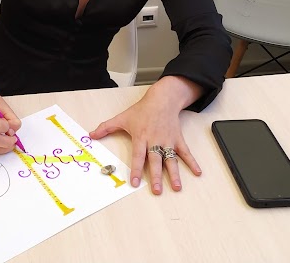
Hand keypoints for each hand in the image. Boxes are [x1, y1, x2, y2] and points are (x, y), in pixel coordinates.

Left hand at [89, 76, 202, 194]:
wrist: (162, 99)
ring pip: (171, 159)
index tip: (135, 182)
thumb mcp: (122, 118)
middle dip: (157, 176)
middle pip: (156, 161)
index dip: (137, 170)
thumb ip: (106, 127)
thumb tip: (91, 135)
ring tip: (177, 187)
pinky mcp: (177, 139)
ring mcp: (168, 141)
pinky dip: (192, 162)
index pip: (138, 156)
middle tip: (157, 190)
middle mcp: (155, 141)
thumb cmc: (142, 110)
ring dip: (175, 174)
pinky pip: (185, 152)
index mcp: (141, 137)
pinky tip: (198, 172)